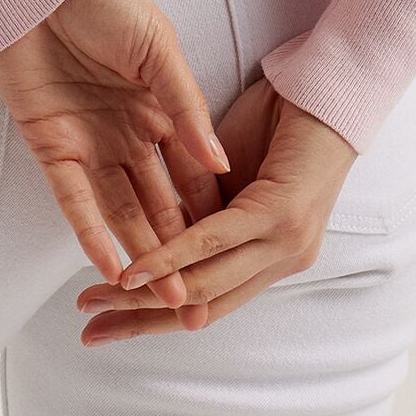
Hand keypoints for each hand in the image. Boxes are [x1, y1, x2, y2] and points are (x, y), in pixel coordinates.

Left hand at [0, 0, 233, 308]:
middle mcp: (126, 133)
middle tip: (193, 298)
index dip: (206, 214)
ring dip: (137, 252)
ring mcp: (88, 142)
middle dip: (174, 250)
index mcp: (159, 109)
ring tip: (160, 296)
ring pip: (117, 210)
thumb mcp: (158, 48)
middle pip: (155, 201)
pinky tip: (108, 263)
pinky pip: (72, 198)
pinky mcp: (49, 144)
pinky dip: (89, 231)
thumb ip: (186, 107)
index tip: (228, 256)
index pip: (189, 173)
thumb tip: (221, 164)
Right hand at [71, 69, 357, 341]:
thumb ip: (204, 214)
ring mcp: (286, 243)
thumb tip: (158, 234)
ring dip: (146, 294)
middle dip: (138, 318)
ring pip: (203, 282)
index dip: (150, 316)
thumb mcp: (232, 180)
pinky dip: (172, 256)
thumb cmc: (281, 126)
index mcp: (268, 257)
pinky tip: (139, 267)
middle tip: (87, 326)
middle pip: (198, 306)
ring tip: (101, 299)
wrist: (328, 88)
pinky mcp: (281, 214)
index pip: (203, 302)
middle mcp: (279, 261)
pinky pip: (214, 240)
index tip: (102, 323)